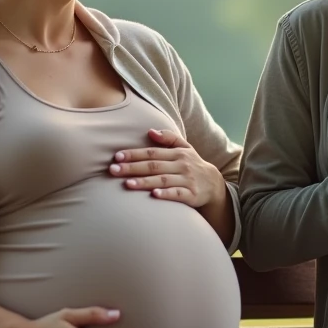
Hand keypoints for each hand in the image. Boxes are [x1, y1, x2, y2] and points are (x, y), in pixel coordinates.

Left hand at [110, 129, 225, 207]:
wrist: (214, 184)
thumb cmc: (193, 164)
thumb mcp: (185, 148)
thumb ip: (168, 138)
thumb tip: (150, 131)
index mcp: (177, 153)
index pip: (152, 152)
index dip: (134, 154)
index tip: (117, 157)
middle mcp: (181, 165)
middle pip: (154, 166)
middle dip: (132, 168)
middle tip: (113, 170)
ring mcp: (187, 180)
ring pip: (163, 180)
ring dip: (144, 182)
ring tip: (127, 184)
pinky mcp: (192, 195)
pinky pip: (177, 194)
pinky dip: (166, 194)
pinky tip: (153, 195)